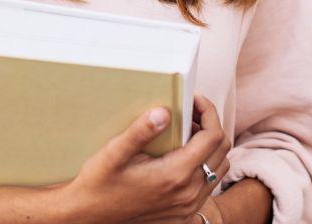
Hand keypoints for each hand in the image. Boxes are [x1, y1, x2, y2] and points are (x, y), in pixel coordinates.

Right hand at [61, 93, 231, 223]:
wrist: (89, 217)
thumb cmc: (98, 184)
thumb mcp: (114, 153)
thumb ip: (140, 132)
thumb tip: (163, 112)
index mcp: (175, 174)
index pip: (212, 136)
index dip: (208, 111)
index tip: (193, 98)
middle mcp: (188, 193)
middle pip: (222, 150)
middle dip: (211, 124)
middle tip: (190, 110)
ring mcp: (188, 206)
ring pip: (219, 168)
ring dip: (210, 146)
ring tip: (187, 131)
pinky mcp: (184, 213)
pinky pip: (209, 185)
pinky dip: (205, 165)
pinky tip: (182, 155)